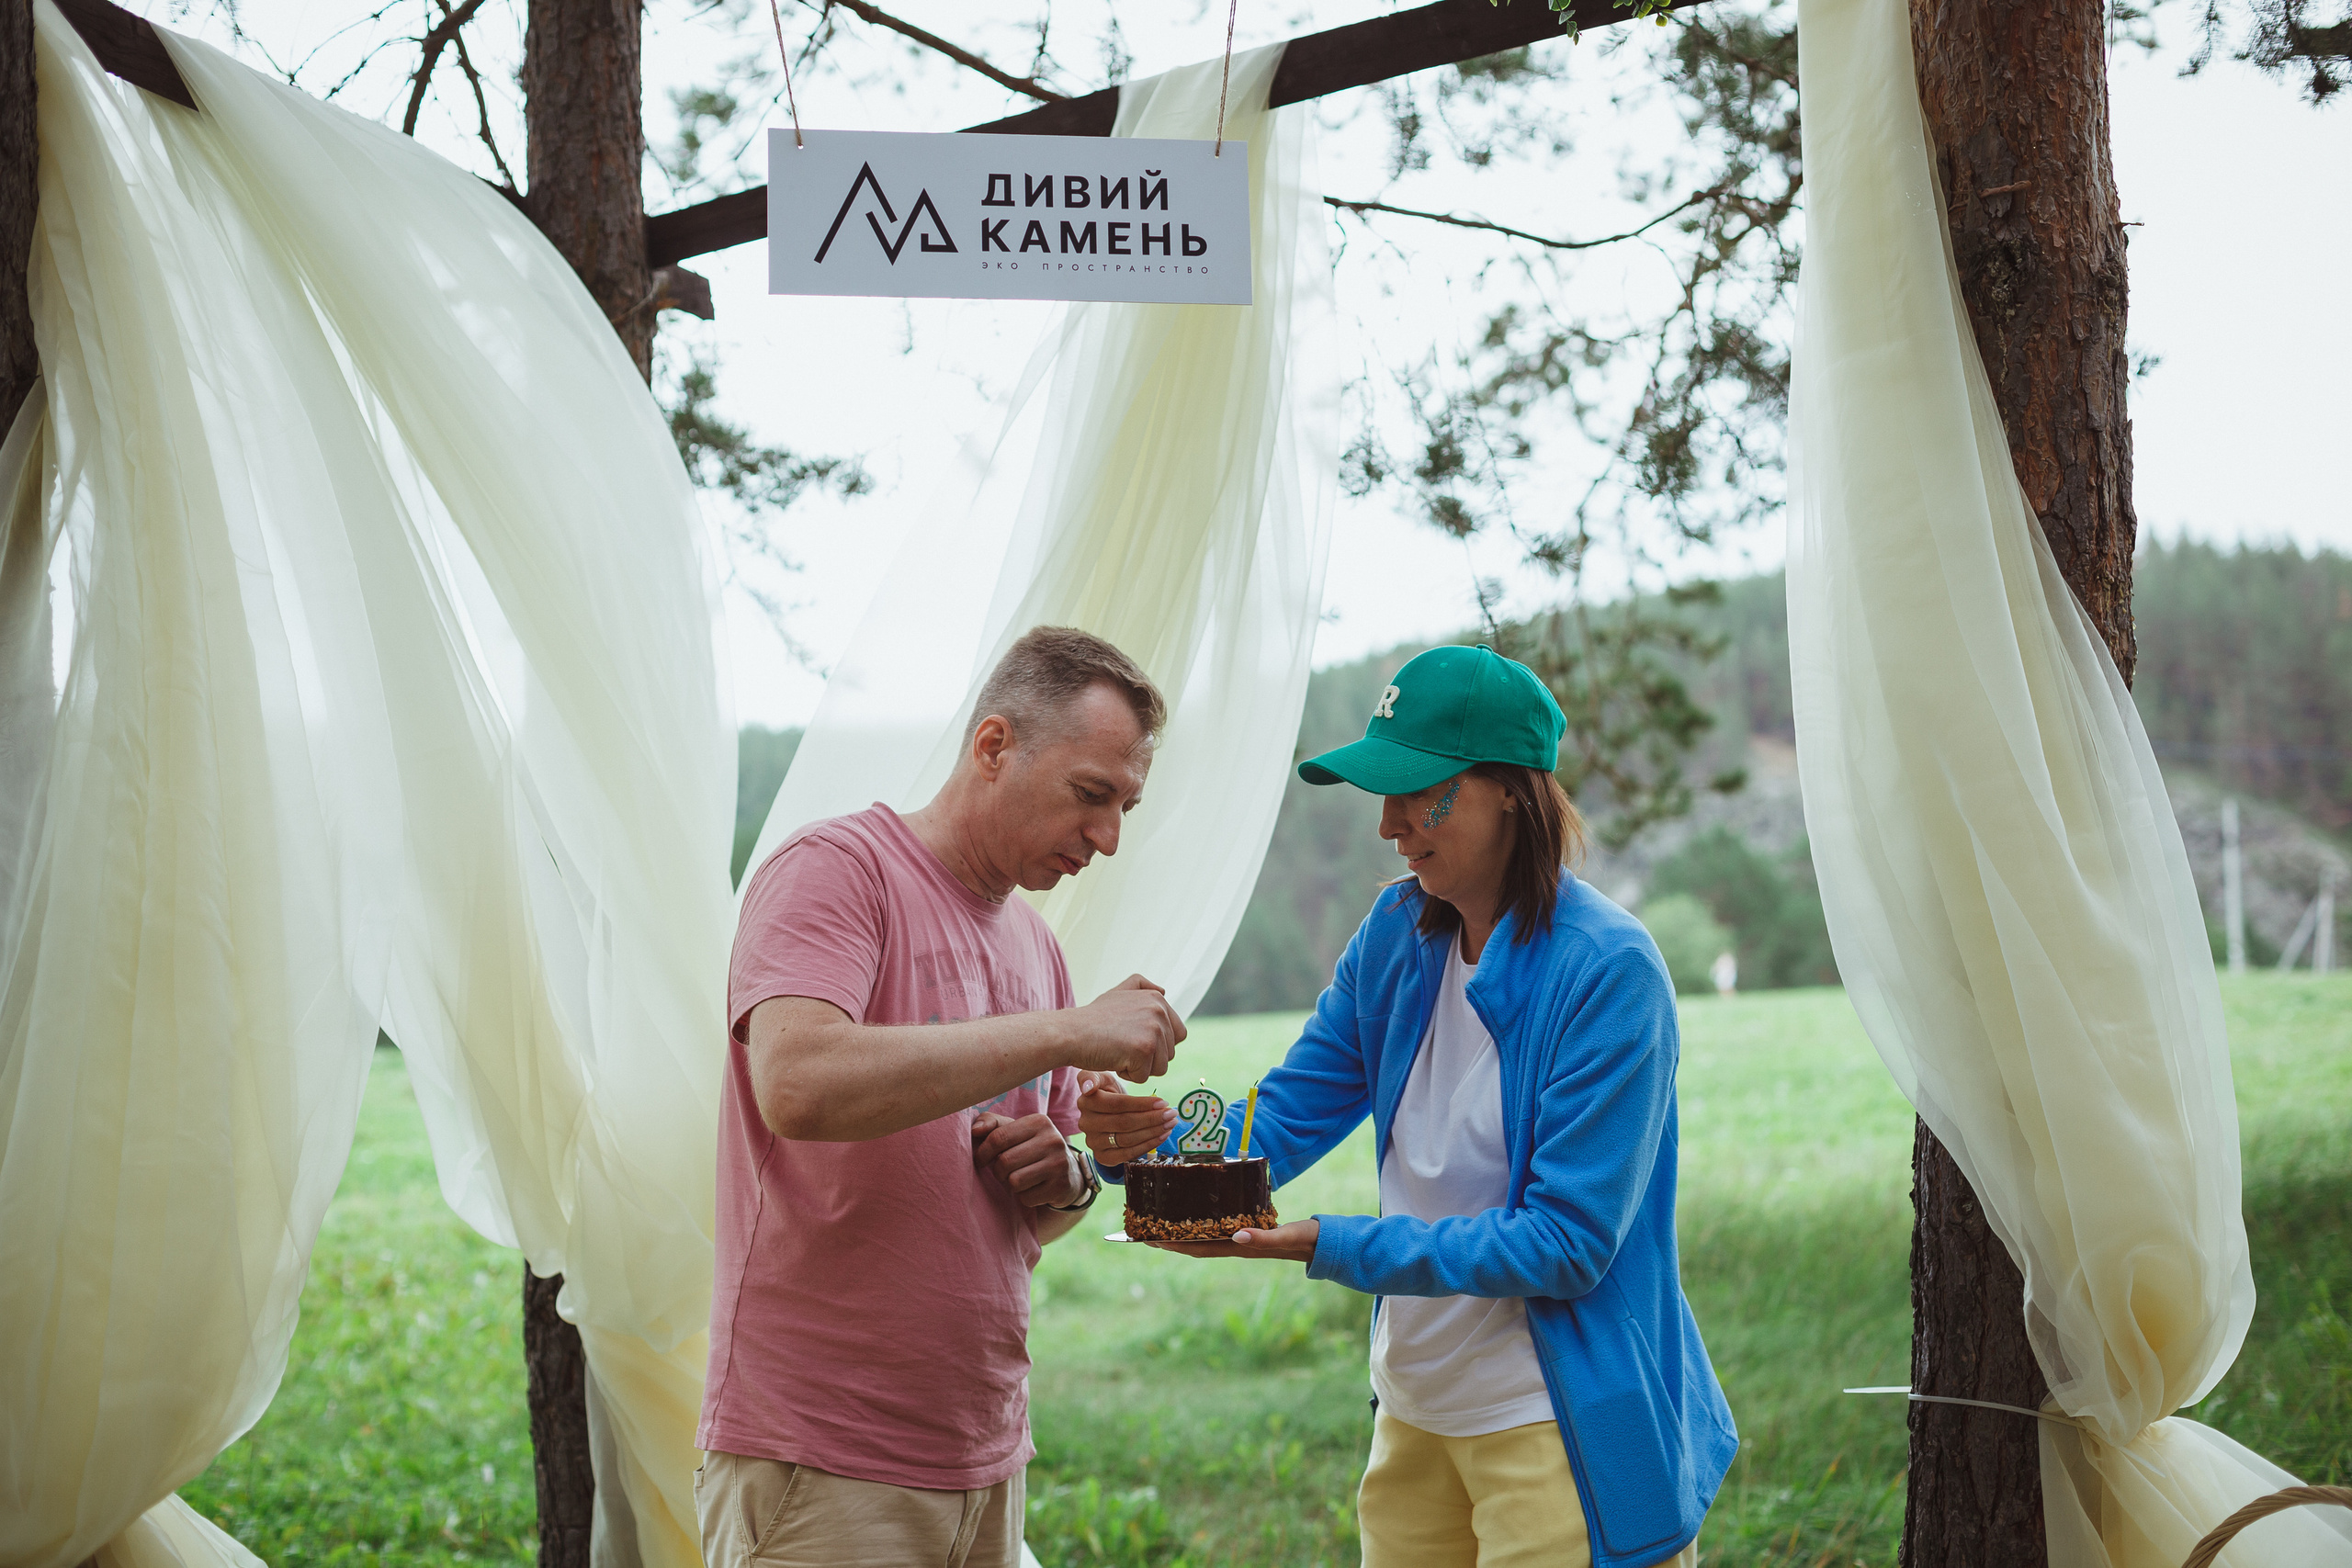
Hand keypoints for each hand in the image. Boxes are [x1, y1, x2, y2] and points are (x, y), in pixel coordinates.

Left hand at [971, 1112, 1083, 1207]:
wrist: (1067, 1172)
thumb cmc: (1030, 1147)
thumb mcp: (1014, 1129)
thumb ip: (991, 1123)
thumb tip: (975, 1130)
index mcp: (1039, 1121)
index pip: (998, 1138)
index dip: (983, 1152)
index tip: (980, 1160)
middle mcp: (1053, 1140)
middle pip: (1005, 1162)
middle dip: (998, 1170)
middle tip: (1003, 1171)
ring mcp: (1060, 1164)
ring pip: (1015, 1181)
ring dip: (1011, 1184)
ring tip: (1019, 1178)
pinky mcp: (1061, 1187)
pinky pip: (1027, 1198)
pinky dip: (1024, 1196)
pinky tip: (1033, 1188)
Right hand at [1065, 975, 1184, 1083]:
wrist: (1069, 1032)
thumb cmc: (1091, 1019)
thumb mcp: (1118, 993)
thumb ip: (1142, 987)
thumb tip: (1164, 991)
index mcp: (1157, 999)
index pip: (1177, 1035)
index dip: (1156, 1045)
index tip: (1132, 1039)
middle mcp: (1159, 1011)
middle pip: (1170, 1053)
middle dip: (1147, 1058)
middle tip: (1120, 1044)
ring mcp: (1153, 1029)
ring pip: (1161, 1068)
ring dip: (1139, 1067)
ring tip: (1117, 1051)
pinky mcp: (1144, 1049)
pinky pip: (1144, 1077)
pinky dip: (1128, 1075)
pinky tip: (1113, 1058)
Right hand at [1075, 1070, 1174, 1166]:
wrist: (1105, 1114)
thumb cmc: (1108, 1091)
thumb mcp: (1103, 1078)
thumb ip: (1094, 1077)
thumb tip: (1088, 1087)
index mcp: (1085, 1102)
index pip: (1117, 1105)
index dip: (1141, 1104)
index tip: (1163, 1102)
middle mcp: (1086, 1124)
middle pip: (1124, 1123)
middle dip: (1151, 1119)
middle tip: (1171, 1114)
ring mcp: (1093, 1142)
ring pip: (1127, 1139)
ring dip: (1153, 1132)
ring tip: (1170, 1124)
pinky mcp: (1102, 1157)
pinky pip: (1128, 1154)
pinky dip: (1148, 1145)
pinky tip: (1162, 1136)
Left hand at [1147, 1218, 1319, 1263]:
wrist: (1323, 1243)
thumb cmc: (1305, 1239)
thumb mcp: (1285, 1235)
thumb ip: (1263, 1237)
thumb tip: (1235, 1235)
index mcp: (1240, 1247)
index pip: (1198, 1247)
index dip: (1173, 1244)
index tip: (1148, 1238)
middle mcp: (1236, 1245)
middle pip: (1194, 1245)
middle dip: (1168, 1239)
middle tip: (1144, 1229)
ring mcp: (1241, 1239)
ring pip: (1204, 1238)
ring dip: (1181, 1233)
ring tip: (1161, 1222)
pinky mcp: (1249, 1230)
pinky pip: (1218, 1228)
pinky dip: (1201, 1224)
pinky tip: (1197, 1214)